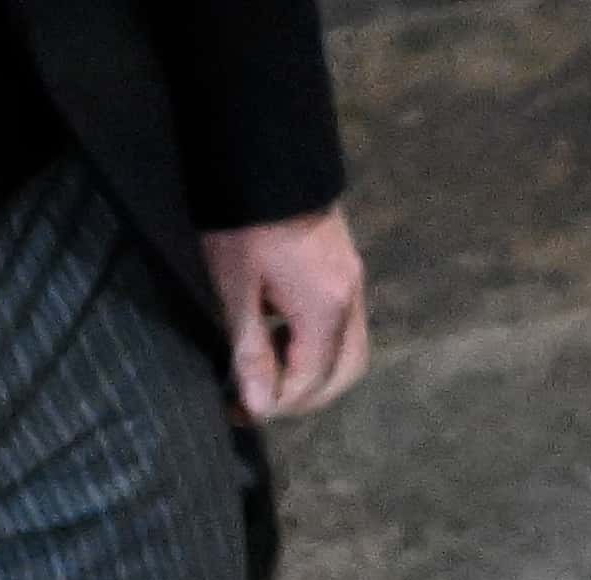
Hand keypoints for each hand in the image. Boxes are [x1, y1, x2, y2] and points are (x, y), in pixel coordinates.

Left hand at [198, 210, 371, 421]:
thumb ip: (251, 349)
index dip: (275, 404)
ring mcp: (354, 285)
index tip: (237, 411)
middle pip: (343, 374)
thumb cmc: (243, 223)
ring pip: (351, 353)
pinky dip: (321, 348)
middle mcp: (350, 304)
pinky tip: (287, 338)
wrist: (267, 157)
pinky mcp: (347, 269)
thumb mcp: (236, 287)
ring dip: (318, 375)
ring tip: (274, 373)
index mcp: (324, 312)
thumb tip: (258, 406)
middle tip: (261, 403)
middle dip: (305, 399)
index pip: (309, 380)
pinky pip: (346, 327)